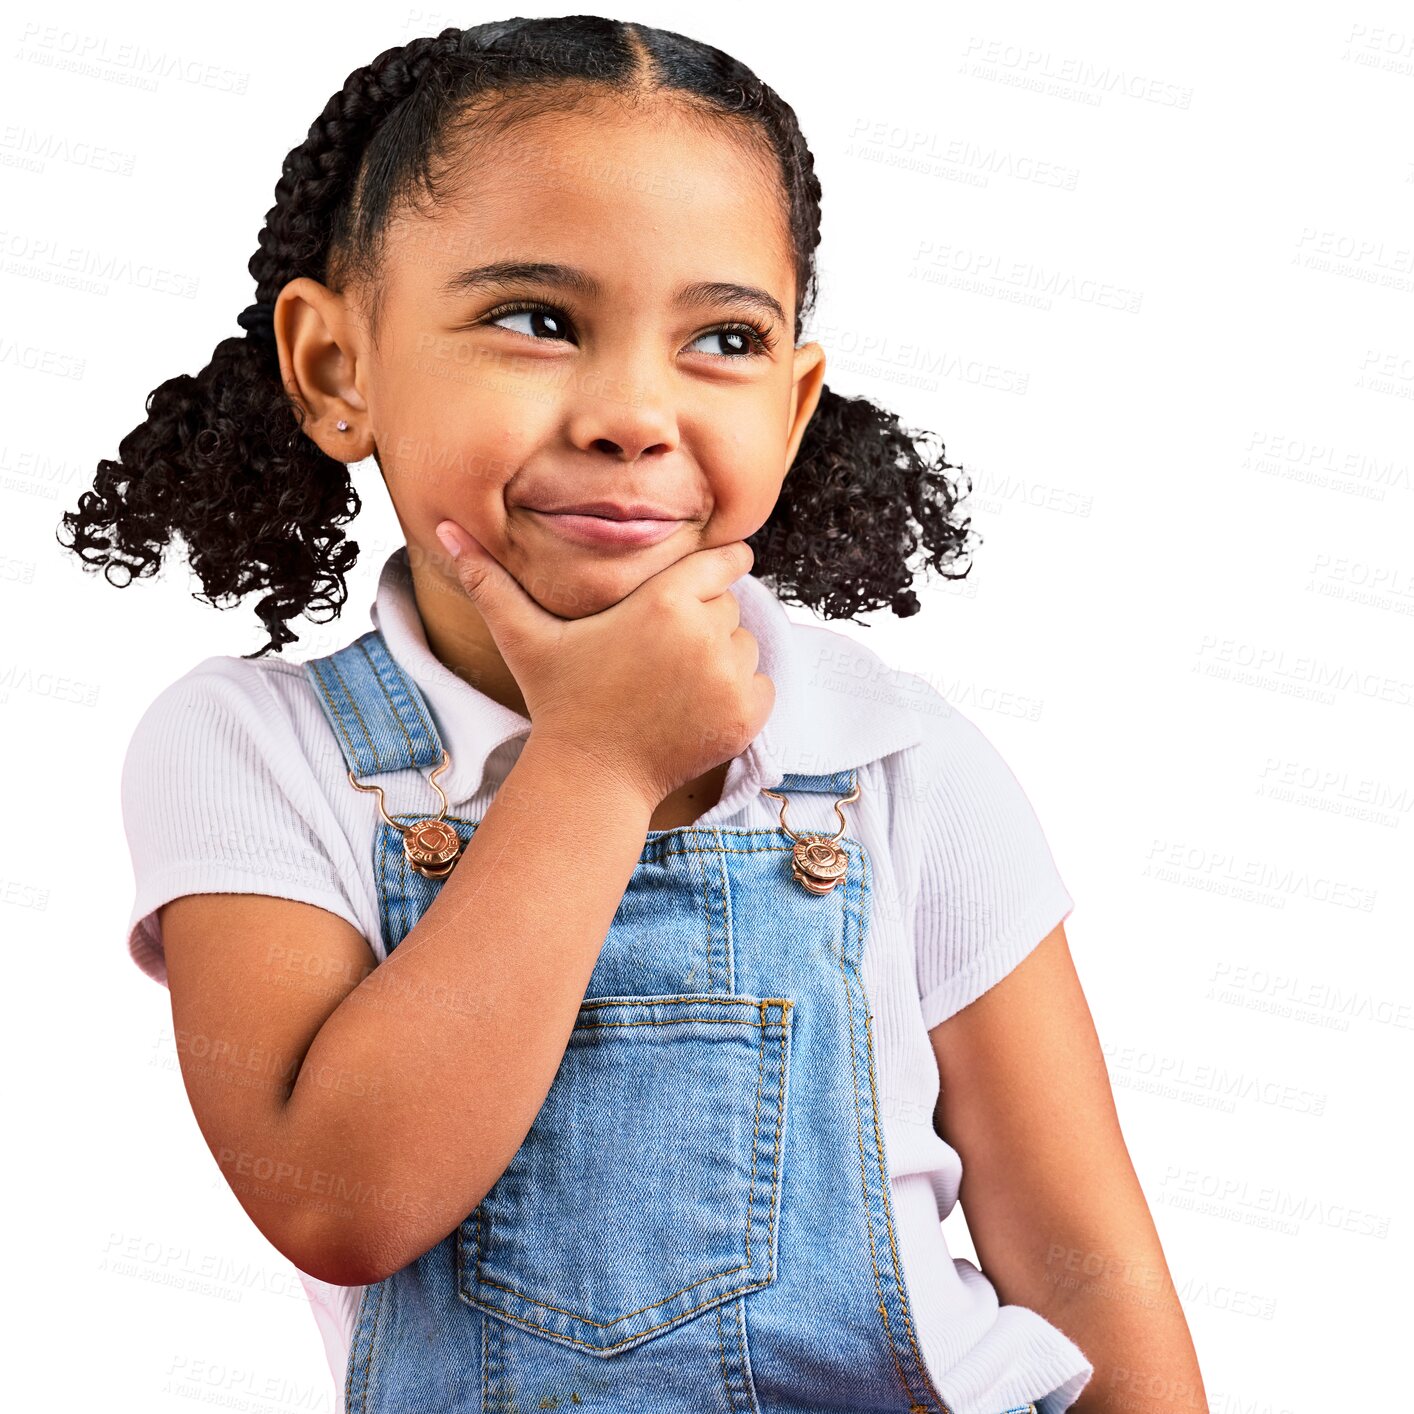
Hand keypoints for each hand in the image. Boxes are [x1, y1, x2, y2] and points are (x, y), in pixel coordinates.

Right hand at [435, 522, 774, 807]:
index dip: (711, 572)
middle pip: (729, 606)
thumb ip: (490, 581)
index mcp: (664, 602)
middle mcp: (706, 635)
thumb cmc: (559, 702)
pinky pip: (760, 684)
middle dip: (702, 621)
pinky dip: (738, 695)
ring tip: (670, 682)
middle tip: (659, 652)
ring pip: (745, 645)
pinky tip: (691, 708)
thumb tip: (441, 527)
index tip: (698, 585)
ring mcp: (731, 679)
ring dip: (720, 658)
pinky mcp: (746, 716)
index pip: (722, 562)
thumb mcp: (524, 638)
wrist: (590, 778)